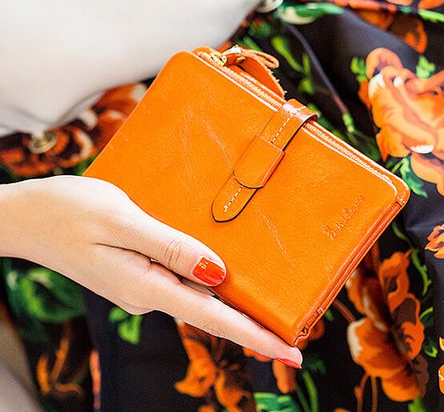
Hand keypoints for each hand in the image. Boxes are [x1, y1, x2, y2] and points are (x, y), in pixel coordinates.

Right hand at [0, 176, 301, 366]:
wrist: (26, 216)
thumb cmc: (67, 211)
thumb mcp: (121, 222)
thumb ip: (170, 248)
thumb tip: (217, 273)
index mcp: (147, 285)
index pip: (213, 317)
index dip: (255, 335)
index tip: (291, 355)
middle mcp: (148, 292)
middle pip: (211, 309)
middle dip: (252, 322)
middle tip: (294, 332)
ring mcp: (142, 283)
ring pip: (197, 291)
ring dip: (231, 298)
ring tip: (269, 301)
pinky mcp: (138, 270)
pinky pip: (180, 274)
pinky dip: (206, 275)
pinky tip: (222, 269)